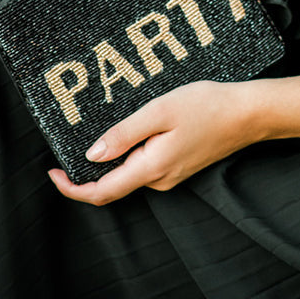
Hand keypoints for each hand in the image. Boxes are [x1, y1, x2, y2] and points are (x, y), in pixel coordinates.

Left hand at [48, 79, 258, 205]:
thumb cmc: (206, 106)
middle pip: (112, 185)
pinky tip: (127, 132)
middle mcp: (159, 179)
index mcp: (151, 168)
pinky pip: (143, 166)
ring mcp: (170, 175)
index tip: (52, 173)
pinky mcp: (178, 165)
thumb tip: (91, 155)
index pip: (101, 192)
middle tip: (65, 146)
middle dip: (86, 172)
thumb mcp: (159, 111)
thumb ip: (124, 133)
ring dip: (108, 160)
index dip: (72, 188)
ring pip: (128, 173)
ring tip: (98, 130)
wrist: (247, 114)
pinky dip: (127, 154)